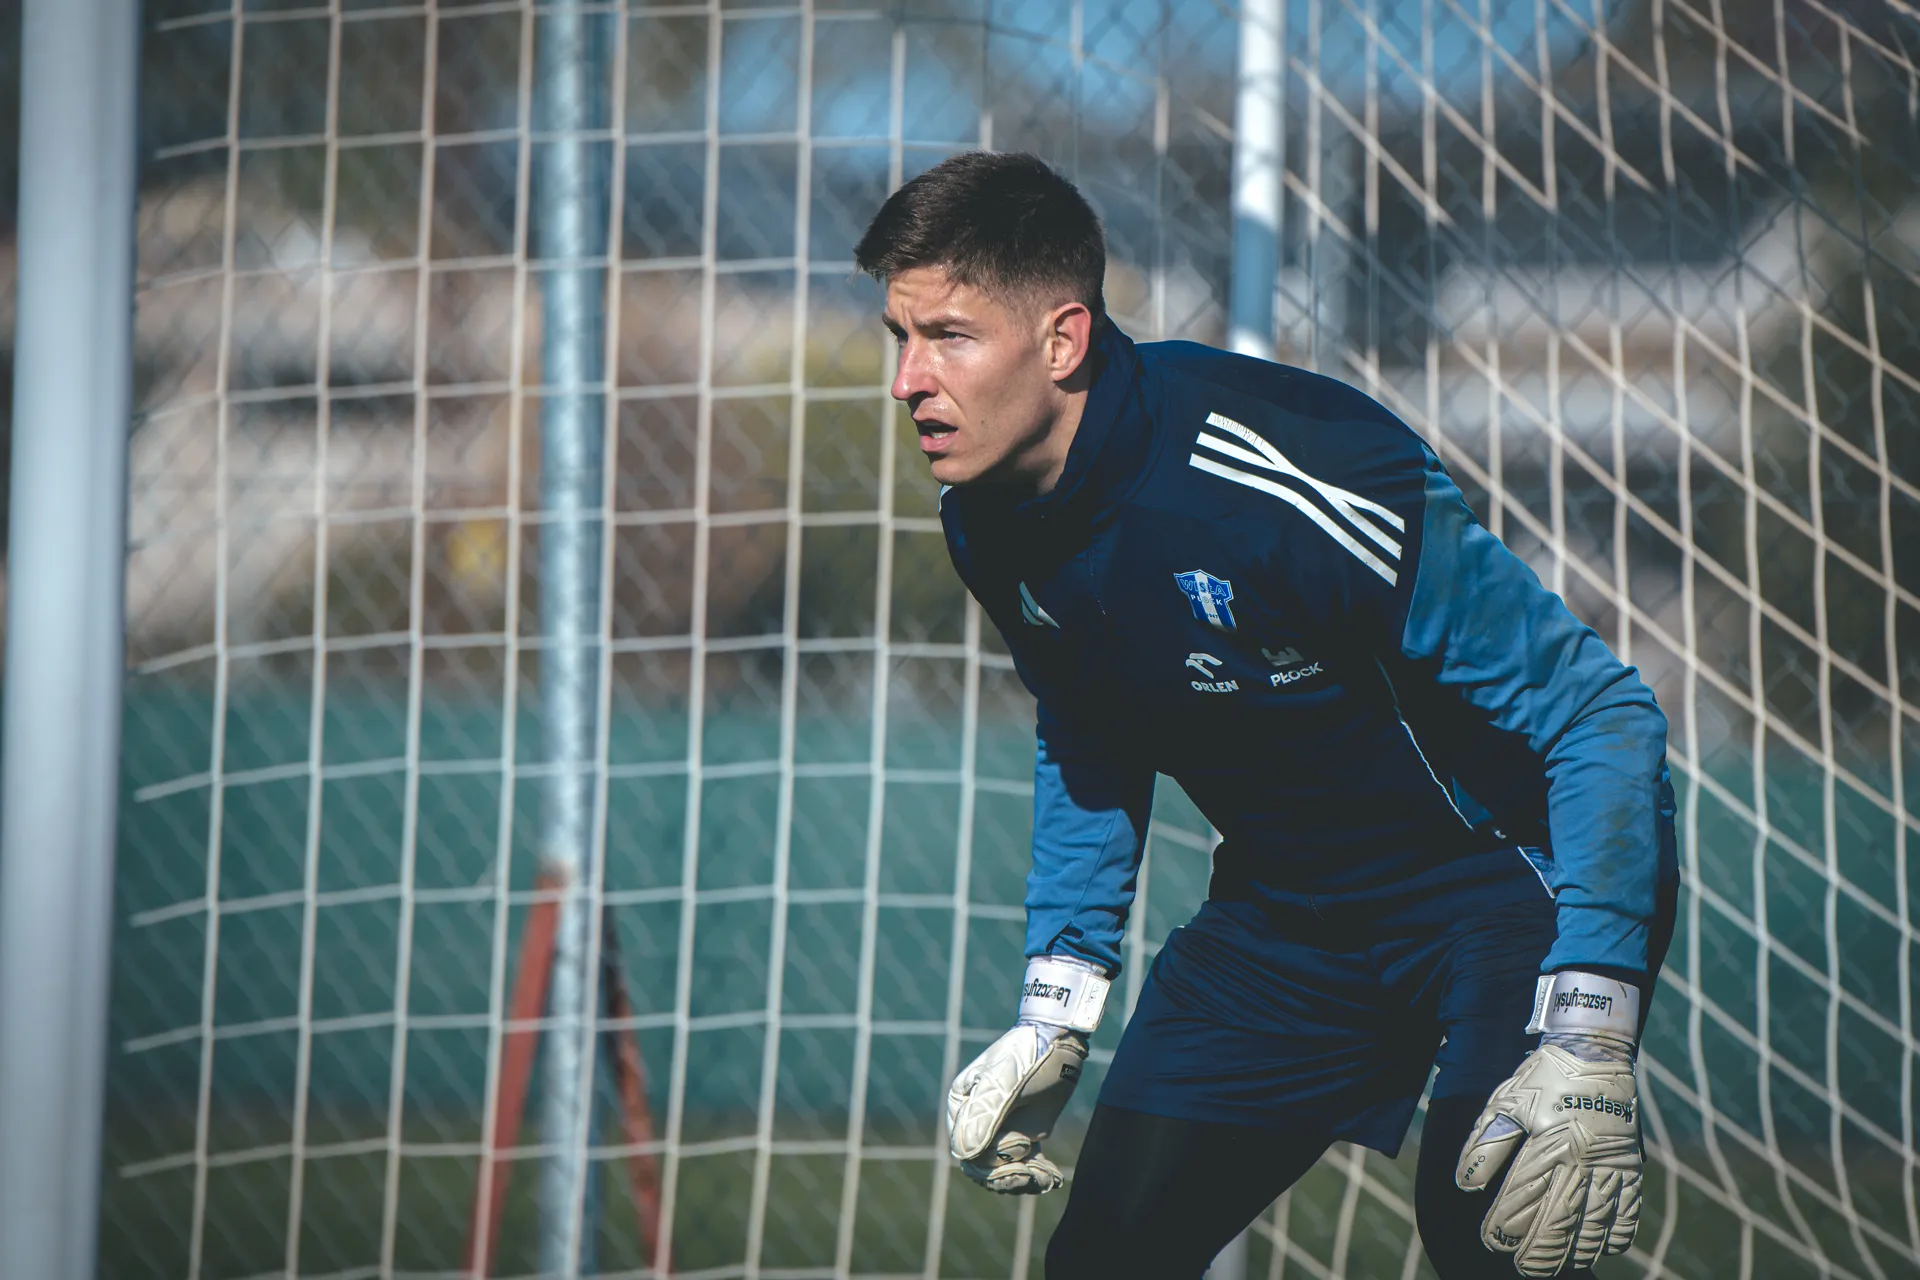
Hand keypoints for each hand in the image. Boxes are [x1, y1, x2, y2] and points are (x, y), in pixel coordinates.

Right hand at [946, 1022, 1087, 1192]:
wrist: (1059, 1041)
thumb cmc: (1027, 1054)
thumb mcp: (1005, 1081)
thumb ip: (985, 1115)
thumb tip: (964, 1154)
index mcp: (961, 1106)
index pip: (965, 1150)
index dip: (988, 1164)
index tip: (1019, 1161)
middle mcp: (976, 1122)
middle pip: (983, 1166)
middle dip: (1007, 1176)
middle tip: (1033, 1175)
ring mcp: (1000, 1131)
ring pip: (1004, 1170)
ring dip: (1024, 1181)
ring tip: (1047, 1178)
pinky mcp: (1023, 1135)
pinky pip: (1024, 1165)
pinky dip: (1037, 1176)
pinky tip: (1053, 1178)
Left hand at [1456, 972, 1643, 1276]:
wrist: (1595, 1050)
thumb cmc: (1542, 1079)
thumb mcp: (1504, 1102)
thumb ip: (1485, 1145)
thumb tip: (1465, 1184)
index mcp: (1549, 1139)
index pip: (1524, 1193)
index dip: (1507, 1223)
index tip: (1492, 1241)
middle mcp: (1583, 1155)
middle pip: (1562, 1215)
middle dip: (1542, 1249)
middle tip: (1525, 1269)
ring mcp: (1612, 1162)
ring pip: (1597, 1219)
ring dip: (1577, 1249)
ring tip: (1560, 1267)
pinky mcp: (1631, 1164)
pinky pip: (1629, 1208)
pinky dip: (1616, 1233)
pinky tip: (1602, 1249)